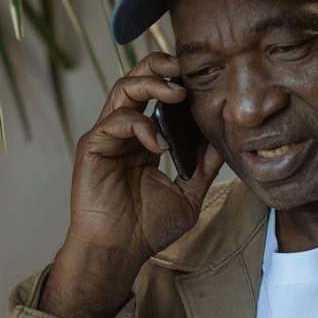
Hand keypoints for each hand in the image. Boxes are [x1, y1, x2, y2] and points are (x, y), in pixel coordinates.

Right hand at [66, 51, 222, 266]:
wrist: (119, 252)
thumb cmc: (146, 229)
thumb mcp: (188, 193)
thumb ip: (204, 167)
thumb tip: (225, 141)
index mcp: (143, 141)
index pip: (155, 96)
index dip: (174, 81)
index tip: (199, 78)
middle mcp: (123, 134)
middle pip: (135, 80)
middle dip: (158, 66)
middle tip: (182, 66)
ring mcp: (106, 138)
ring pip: (122, 89)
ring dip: (150, 83)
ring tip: (176, 93)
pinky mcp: (92, 147)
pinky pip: (116, 120)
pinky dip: (141, 125)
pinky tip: (158, 145)